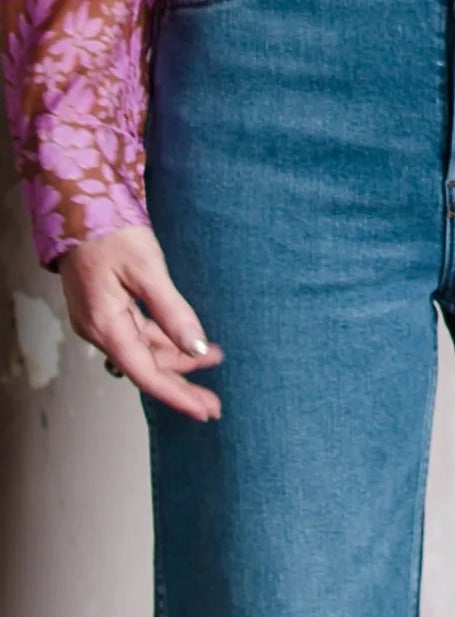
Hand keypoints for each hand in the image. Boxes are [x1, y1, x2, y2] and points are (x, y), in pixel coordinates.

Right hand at [58, 225, 222, 420]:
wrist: (76, 205)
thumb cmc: (109, 232)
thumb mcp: (146, 269)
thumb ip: (172, 312)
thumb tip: (196, 348)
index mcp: (105, 324)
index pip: (145, 373)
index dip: (177, 395)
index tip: (205, 411)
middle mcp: (99, 330)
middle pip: (145, 368)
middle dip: (181, 384)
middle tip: (215, 403)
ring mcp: (100, 321)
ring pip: (144, 353)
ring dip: (178, 360)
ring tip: (214, 358)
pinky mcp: (106, 311)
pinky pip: (139, 336)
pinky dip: (165, 342)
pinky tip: (189, 342)